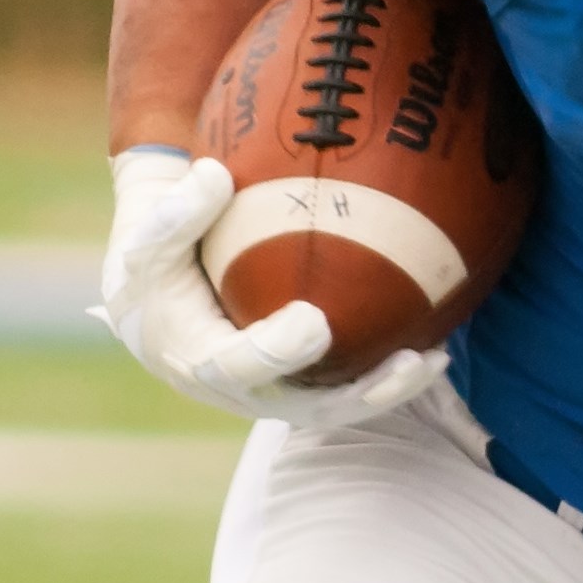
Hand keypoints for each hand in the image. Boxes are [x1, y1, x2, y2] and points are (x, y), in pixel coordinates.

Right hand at [98, 148, 446, 427]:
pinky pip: (346, 387)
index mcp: (196, 360)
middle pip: (301, 406)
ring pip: (333, 407)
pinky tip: (434, 348)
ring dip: (385, 392)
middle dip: (353, 392)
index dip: (276, 351)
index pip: (236, 365)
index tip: (315, 322)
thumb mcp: (149, 235)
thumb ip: (178, 211)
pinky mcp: (297, 386)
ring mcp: (271, 394)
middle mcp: (238, 391)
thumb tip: (214, 175)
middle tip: (403, 361)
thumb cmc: (157, 261)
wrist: (155, 298)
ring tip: (432, 361)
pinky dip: (386, 376)